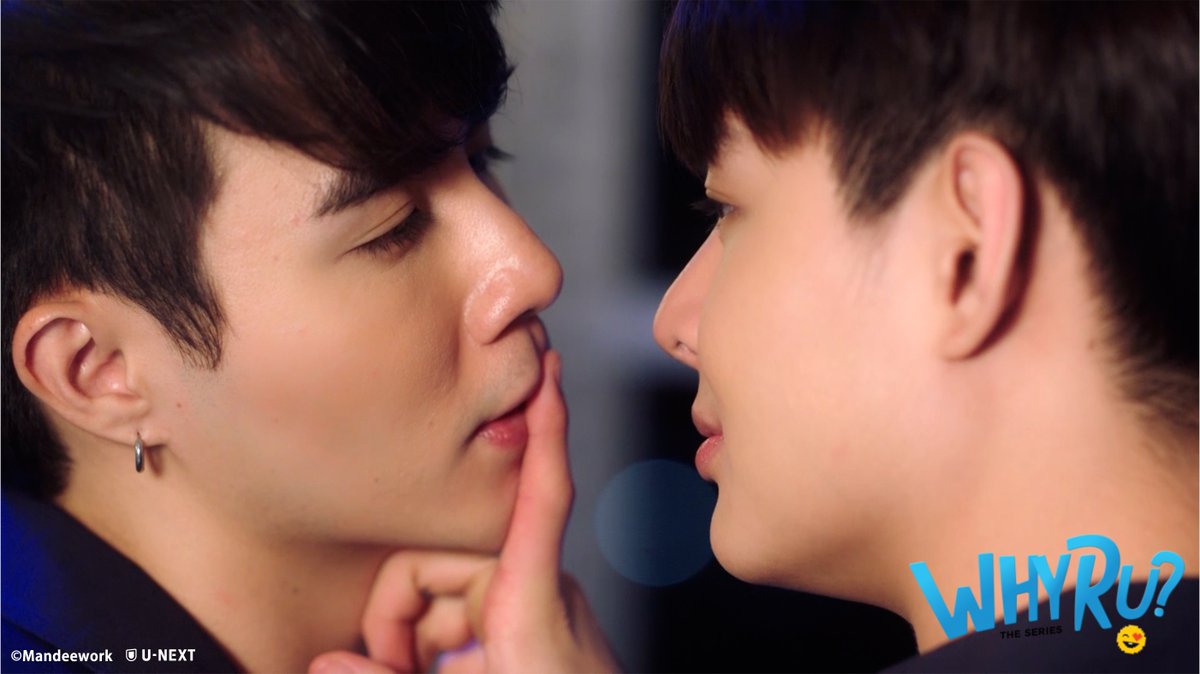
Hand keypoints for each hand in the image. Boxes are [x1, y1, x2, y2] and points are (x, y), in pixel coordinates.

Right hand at [309, 350, 618, 673]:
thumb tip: (328, 663)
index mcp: (533, 603)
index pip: (544, 492)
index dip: (547, 426)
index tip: (550, 371)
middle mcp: (538, 598)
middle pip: (443, 563)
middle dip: (399, 617)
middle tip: (391, 671)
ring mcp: (537, 620)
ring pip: (449, 598)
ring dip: (415, 642)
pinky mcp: (532, 640)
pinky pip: (470, 620)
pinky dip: (439, 648)